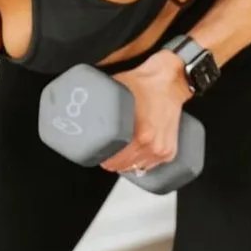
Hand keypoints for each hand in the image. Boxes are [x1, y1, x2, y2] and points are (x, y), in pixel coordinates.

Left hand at [99, 51, 191, 174]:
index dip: (102, 156)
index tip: (98, 151)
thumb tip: (81, 111)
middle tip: (108, 149)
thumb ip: (100, 107)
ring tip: (121, 150)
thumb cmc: (145, 84)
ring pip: (136, 168)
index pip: (113, 161)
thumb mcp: (116, 93)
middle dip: (113, 159)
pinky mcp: (169, 151)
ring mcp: (162, 150)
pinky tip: (134, 152)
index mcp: (140, 136)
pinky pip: (149, 166)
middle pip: (123, 166)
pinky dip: (141, 162)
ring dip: (127, 162)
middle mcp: (152, 146)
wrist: (169, 82)